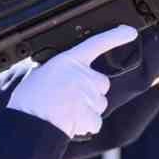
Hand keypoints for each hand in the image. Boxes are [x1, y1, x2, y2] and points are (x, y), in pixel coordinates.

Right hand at [8, 25, 138, 137]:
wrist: (29, 122)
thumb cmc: (29, 100)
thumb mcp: (41, 73)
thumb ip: (61, 72)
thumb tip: (66, 78)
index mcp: (68, 61)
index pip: (96, 44)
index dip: (115, 37)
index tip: (130, 32)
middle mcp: (82, 75)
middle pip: (102, 84)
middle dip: (92, 92)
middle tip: (71, 100)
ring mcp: (88, 95)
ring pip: (100, 104)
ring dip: (88, 110)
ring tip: (66, 112)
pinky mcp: (90, 114)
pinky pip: (96, 122)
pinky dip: (85, 125)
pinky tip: (69, 123)